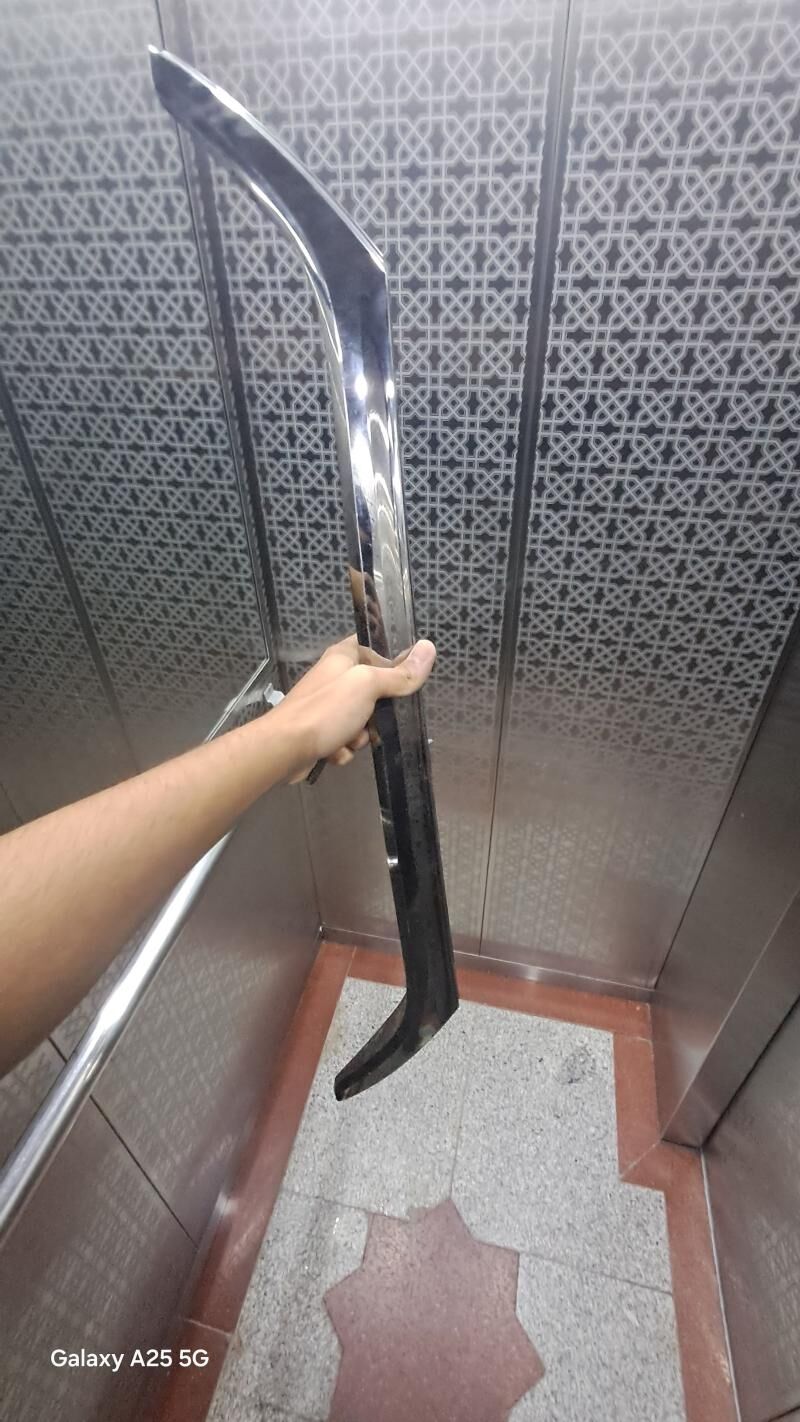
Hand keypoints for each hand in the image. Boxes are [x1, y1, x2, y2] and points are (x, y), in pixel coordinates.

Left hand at [272, 635, 436, 782]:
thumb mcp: (368, 686)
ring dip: (360, 735)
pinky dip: (342, 749)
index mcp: (343, 656)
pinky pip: (345, 740)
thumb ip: (400, 674)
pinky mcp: (320, 732)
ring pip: (362, 720)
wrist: (283, 749)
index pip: (376, 648)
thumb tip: (429, 648)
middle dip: (377, 712)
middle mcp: (334, 677)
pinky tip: (333, 752)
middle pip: (374, 691)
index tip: (403, 679)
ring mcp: (326, 706)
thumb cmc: (326, 710)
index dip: (392, 662)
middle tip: (373, 718)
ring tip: (347, 738)